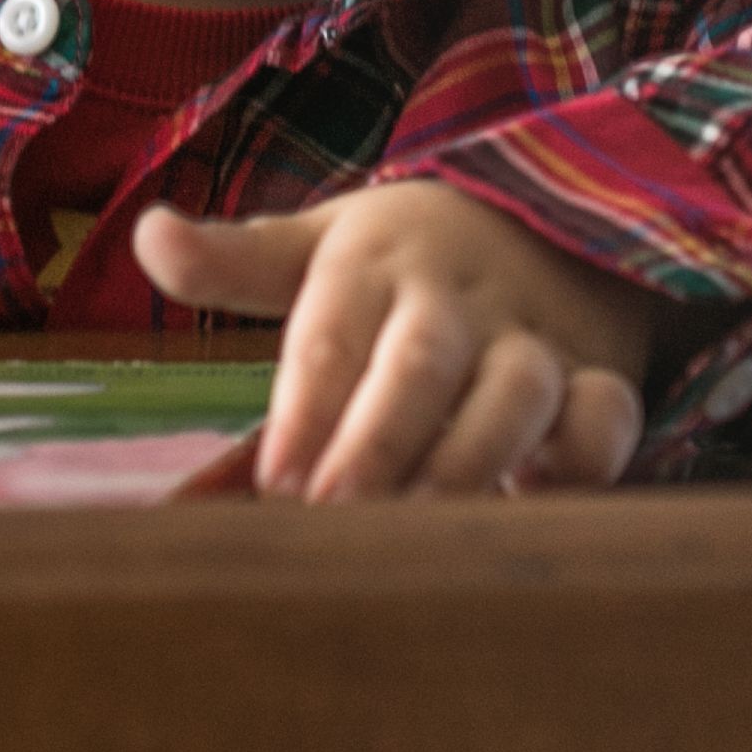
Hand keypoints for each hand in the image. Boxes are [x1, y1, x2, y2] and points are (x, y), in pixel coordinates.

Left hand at [130, 183, 667, 499]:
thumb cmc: (404, 260)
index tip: (273, 480)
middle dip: (379, 437)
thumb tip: (147, 237)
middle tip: (332, 511)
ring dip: (469, 460)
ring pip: (513, 391)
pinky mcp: (599, 376)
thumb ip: (232, 262)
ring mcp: (532, 337)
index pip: (332, 331)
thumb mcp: (320, 244)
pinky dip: (583, 457)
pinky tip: (539, 500)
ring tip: (423, 529)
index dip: (306, 405)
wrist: (549, 222)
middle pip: (419, 360)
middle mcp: (455, 298)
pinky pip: (604, 415)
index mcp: (373, 263)